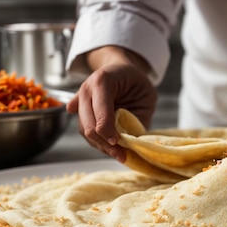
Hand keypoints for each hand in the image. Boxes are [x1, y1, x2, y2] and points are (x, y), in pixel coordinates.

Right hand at [67, 47, 157, 161]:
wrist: (122, 70)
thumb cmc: (137, 83)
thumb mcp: (147, 95)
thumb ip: (138, 117)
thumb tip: (128, 142)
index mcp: (103, 81)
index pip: (101, 111)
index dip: (108, 130)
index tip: (118, 142)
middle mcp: (87, 90)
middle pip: (88, 125)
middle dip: (104, 143)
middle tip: (121, 155)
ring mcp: (80, 100)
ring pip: (84, 131)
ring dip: (101, 145)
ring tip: (119, 153)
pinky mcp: (80, 111)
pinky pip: (85, 131)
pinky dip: (98, 142)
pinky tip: (112, 146)